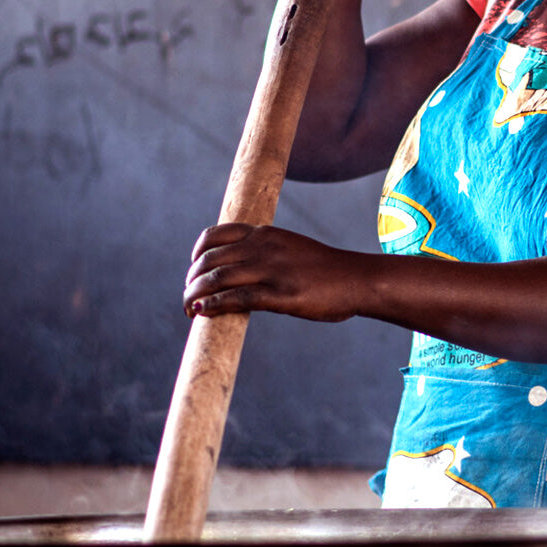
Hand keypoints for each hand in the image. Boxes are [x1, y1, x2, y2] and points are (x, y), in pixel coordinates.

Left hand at [183, 224, 363, 322]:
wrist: (357, 279)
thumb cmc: (326, 269)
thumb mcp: (291, 248)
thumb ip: (265, 253)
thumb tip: (240, 271)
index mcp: (265, 234)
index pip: (215, 235)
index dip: (197, 253)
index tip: (195, 269)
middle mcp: (263, 247)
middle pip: (210, 260)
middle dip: (192, 280)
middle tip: (189, 296)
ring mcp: (271, 270)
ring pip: (217, 279)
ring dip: (194, 295)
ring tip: (189, 309)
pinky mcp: (280, 295)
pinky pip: (235, 298)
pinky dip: (212, 305)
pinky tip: (203, 312)